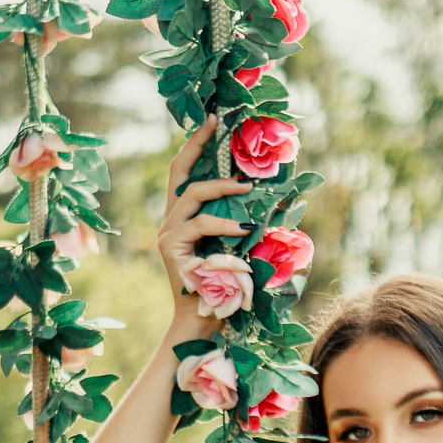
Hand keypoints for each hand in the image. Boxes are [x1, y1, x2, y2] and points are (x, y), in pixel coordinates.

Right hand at [158, 116, 252, 321]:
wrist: (204, 323)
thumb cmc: (226, 290)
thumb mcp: (238, 250)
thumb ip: (243, 226)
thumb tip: (273, 206)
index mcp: (184, 219)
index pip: (185, 174)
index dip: (195, 146)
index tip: (211, 120)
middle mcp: (171, 222)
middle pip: (179, 174)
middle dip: (197, 146)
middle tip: (217, 126)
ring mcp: (168, 234)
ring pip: (191, 195)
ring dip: (221, 187)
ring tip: (247, 187)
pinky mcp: (171, 248)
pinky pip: (199, 226)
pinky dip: (223, 224)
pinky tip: (242, 228)